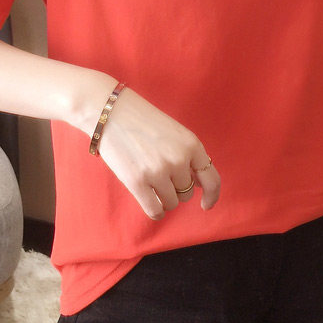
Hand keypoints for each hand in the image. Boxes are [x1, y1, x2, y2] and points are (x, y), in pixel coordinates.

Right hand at [95, 86, 220, 219]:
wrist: (110, 112)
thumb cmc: (142, 121)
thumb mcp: (174, 132)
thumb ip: (188, 155)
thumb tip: (198, 184)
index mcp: (191, 144)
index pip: (212, 179)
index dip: (211, 196)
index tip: (206, 204)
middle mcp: (179, 159)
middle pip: (188, 192)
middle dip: (177, 188)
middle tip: (160, 174)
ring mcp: (158, 171)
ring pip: (172, 202)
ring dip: (163, 198)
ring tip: (150, 181)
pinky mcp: (138, 182)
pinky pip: (155, 210)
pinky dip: (156, 211)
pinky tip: (150, 202)